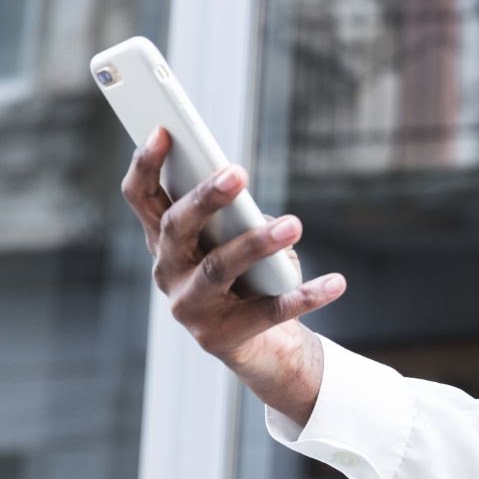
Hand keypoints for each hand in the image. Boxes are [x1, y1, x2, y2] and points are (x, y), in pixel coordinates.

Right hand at [121, 126, 345, 426]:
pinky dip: (306, 296)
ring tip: (292, 224)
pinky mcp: (224, 338)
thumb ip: (232, 216)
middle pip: (177, 228)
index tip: (164, 131)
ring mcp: (191, 309)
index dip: (146, 165)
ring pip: (218, 268)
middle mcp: (168, 273)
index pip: (142, 198)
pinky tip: (336, 282)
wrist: (260, 347)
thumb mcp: (233, 240)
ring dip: (256, 243)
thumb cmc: (246, 276)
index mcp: (165, 242)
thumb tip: (253, 207)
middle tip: (238, 172)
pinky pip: (271, 312)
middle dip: (206, 198)